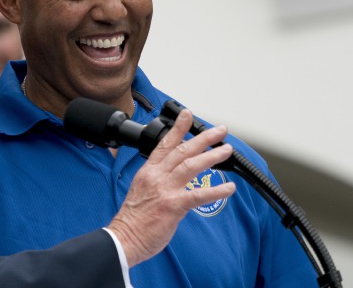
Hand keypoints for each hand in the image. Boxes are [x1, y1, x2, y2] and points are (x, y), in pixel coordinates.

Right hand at [107, 109, 234, 266]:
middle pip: (182, 150)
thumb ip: (158, 180)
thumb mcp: (140, 190)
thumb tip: (173, 176)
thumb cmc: (132, 219)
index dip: (178, 128)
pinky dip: (216, 190)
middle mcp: (156, 177)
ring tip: (226, 150)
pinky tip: (229, 187)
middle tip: (220, 131)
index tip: (187, 114)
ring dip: (211, 156)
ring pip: (191, 166)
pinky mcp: (173, 206)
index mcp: (148, 172)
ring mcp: (165, 190)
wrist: (123, 238)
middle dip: (203, 138)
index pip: (164, 144)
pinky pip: (198, 195)